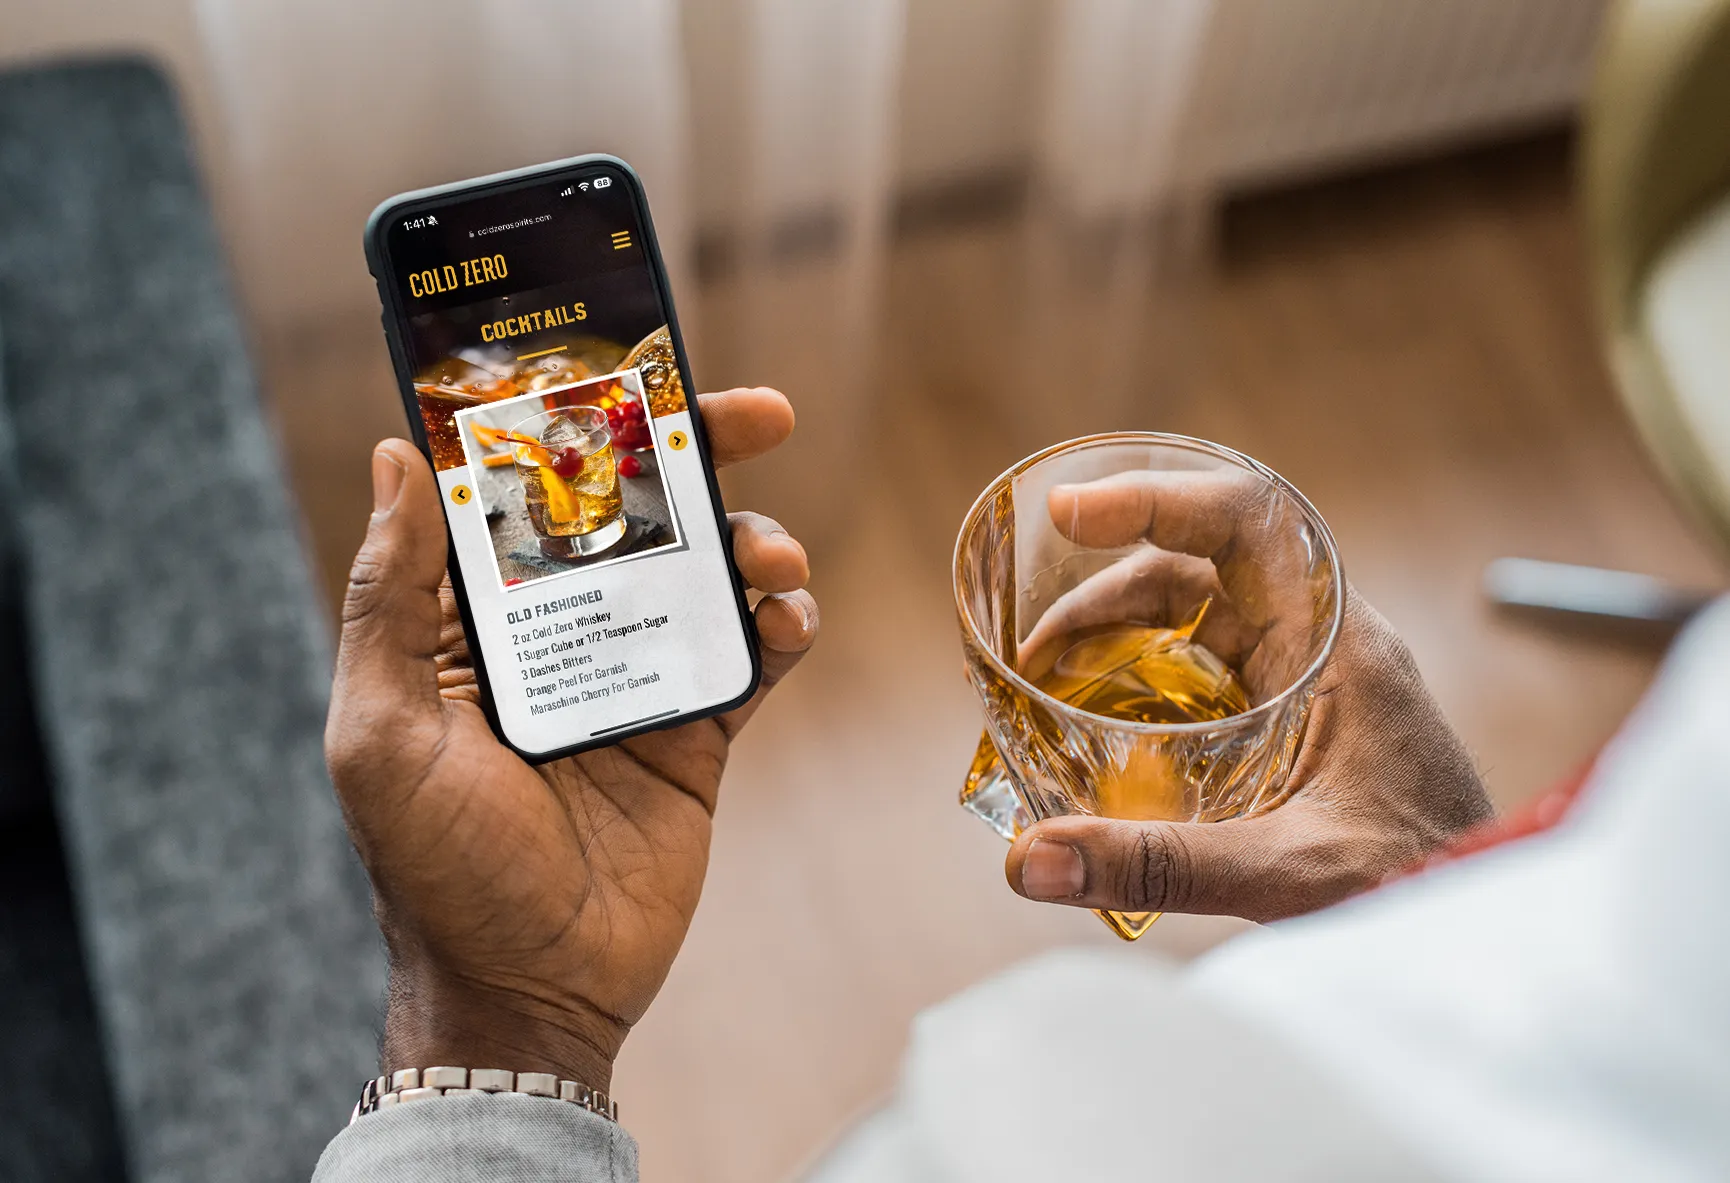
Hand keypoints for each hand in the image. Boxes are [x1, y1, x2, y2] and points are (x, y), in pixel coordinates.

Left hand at [326, 388, 816, 1090]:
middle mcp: (559, 636)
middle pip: (635, 513)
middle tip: (762, 412)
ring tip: (771, 556)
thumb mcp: (380, 730)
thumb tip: (391, 455)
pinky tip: (789, 619)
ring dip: (750, 542)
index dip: (579, 421)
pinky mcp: (695, 733)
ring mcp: (633, 680)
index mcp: (475, 622)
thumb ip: (389, 597)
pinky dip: (782, 623)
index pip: (528, 492)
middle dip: (699, 453)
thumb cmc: (434, 869)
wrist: (529, 993)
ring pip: (704, 574)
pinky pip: (751, 658)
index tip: (634, 366)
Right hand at [1005, 469, 1492, 922]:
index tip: (1070, 512)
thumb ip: (1161, 864)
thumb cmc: (1425, 882)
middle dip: (1105, 597)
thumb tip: (1030, 863)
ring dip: (1115, 645)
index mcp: (1340, 641)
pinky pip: (1204, 682)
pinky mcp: (1294, 728)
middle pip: (1199, 572)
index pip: (1247, 521)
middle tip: (1028, 652)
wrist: (1488, 924)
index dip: (1155, 499)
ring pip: (1196, 628)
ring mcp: (1309, 684)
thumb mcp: (1288, 869)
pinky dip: (1142, 692)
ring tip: (1043, 690)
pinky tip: (1098, 737)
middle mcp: (1322, 644)